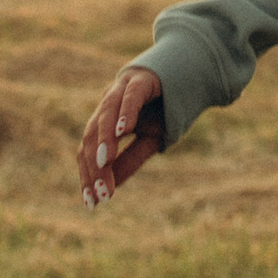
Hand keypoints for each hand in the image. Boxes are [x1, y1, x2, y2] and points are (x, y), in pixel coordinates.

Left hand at [76, 68, 163, 209]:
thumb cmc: (166, 107)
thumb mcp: (149, 139)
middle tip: (102, 193)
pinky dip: (125, 111)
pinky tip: (123, 129)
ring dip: (103, 140)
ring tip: (104, 163)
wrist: (190, 74)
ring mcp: (122, 88)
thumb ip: (130, 159)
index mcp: (105, 119)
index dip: (88, 175)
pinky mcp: (142, 78)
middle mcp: (107, 102)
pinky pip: (129, 95)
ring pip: (105, 114)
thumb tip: (112, 187)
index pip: (87, 150)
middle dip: (94, 166)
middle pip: (90, 135)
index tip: (92, 203)